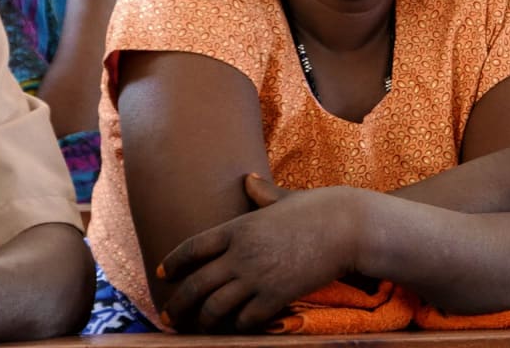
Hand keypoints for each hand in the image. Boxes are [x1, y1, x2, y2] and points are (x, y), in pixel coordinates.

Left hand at [157, 176, 358, 332]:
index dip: (173, 262)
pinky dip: (236, 328)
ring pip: (215, 308)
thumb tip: (249, 180)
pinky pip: (245, 320)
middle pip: (195, 285)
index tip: (162, 274)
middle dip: (177, 305)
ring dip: (203, 322)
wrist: (347, 227)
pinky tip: (234, 329)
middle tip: (168, 317)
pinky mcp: (276, 296)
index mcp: (237, 228)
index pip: (192, 248)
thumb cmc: (318, 209)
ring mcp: (257, 277)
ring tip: (198, 328)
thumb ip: (262, 194)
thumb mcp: (283, 199)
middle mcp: (240, 254)